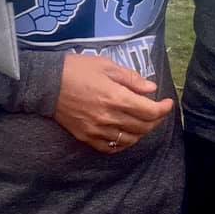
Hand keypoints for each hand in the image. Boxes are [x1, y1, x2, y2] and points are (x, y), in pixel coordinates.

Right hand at [51, 56, 173, 153]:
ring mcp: (97, 130)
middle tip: (158, 111)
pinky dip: (124, 144)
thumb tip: (151, 89)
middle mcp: (109, 117)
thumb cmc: (76, 69)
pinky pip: (111, 148)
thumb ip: (131, 78)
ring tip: (144, 122)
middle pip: (143, 127)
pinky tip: (127, 136)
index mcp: (116, 97)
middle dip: (156, 120)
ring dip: (142, 132)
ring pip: (130, 139)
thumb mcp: (106, 65)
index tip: (168, 102)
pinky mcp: (87, 137)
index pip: (150, 111)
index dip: (163, 109)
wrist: (47, 84)